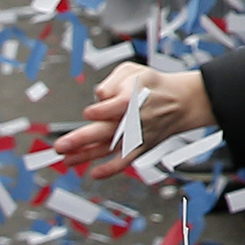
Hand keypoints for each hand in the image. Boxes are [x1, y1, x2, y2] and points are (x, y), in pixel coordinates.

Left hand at [53, 63, 212, 176]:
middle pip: (106, 130)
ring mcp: (137, 134)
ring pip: (110, 147)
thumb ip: (112, 80)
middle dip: (82, 139)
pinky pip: (125, 161)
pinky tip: (95, 173)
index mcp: (134, 97)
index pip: (114, 106)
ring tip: (67, 159)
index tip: (90, 111)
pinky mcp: (140, 146)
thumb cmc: (155, 86)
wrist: (183, 101)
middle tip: (61, 145)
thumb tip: (99, 96)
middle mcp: (134, 119)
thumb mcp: (134, 71)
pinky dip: (111, 169)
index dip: (100, 109)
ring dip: (87, 155)